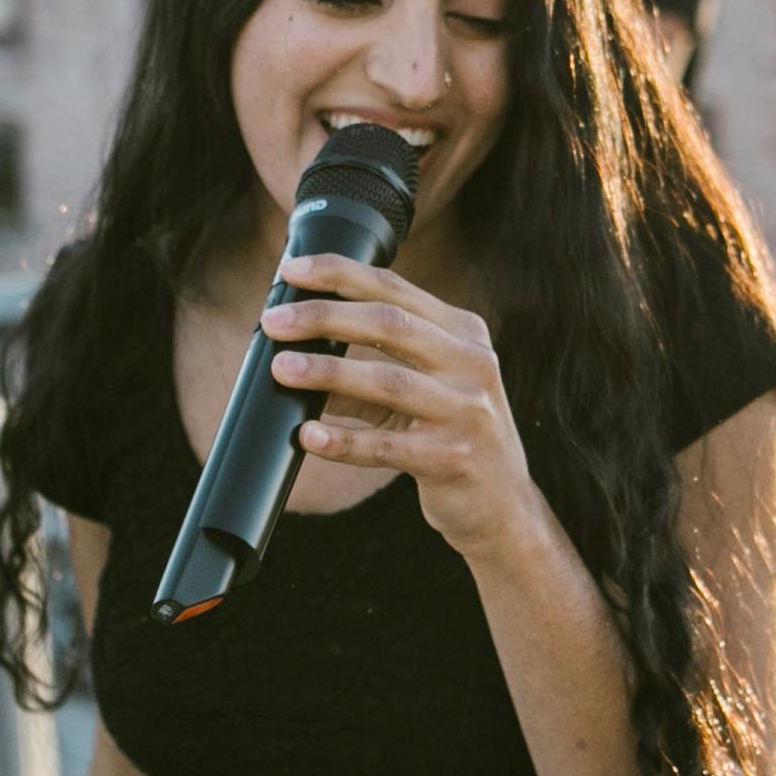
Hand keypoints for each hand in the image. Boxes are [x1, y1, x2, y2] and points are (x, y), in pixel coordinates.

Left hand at [266, 254, 545, 557]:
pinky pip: (386, 446)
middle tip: (273, 321)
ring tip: (280, 369)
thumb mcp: (424, 390)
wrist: (503, 506)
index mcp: (464, 333)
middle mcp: (472, 363)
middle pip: (389, 324)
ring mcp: (466, 411)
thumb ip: (370, 368)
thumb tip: (294, 353)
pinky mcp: (453, 458)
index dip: (340, 274)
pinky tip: (309, 436)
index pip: (395, 290)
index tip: (292, 270)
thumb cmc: (451, 435)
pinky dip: (344, 441)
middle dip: (324, 317)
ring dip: (327, 373)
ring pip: (388, 381)